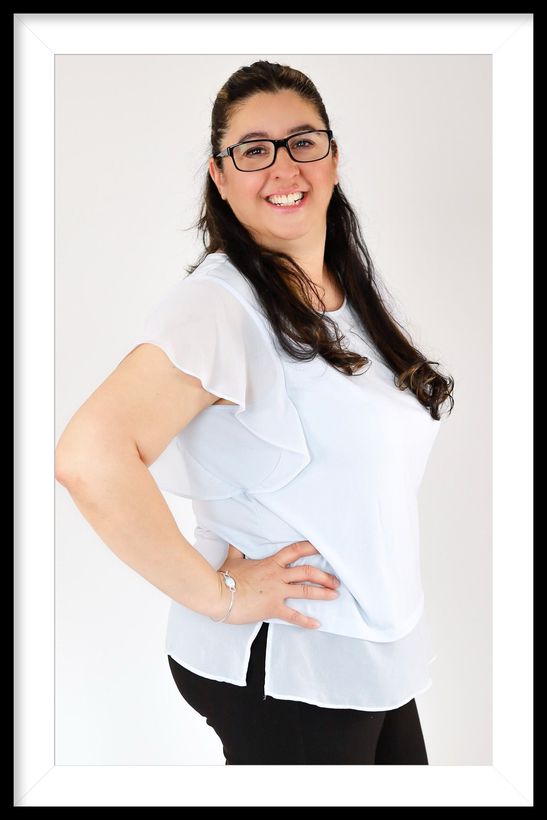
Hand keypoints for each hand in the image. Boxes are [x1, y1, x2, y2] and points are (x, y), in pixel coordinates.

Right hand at [213, 540, 339, 629]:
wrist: (218, 594)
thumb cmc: (224, 577)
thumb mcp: (233, 559)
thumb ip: (237, 549)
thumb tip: (234, 540)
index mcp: (270, 563)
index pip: (294, 551)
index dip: (310, 548)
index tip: (322, 548)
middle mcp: (277, 576)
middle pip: (307, 572)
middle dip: (324, 575)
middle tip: (336, 579)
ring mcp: (276, 592)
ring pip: (305, 590)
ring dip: (322, 593)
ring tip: (335, 595)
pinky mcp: (273, 608)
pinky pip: (293, 615)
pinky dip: (306, 621)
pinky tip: (317, 624)